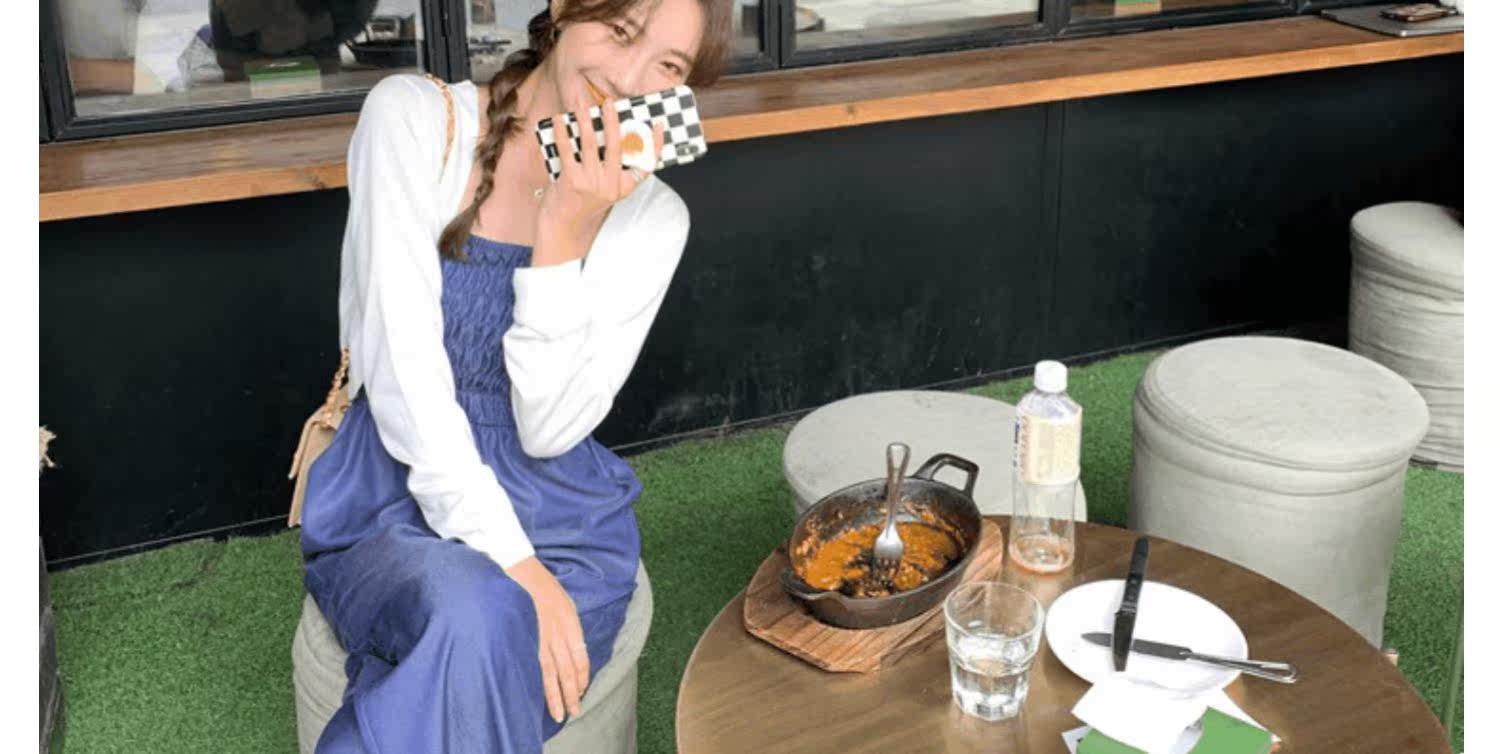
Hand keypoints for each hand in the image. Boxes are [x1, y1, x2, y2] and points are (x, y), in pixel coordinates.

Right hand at [505, 556, 588, 722]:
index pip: (581, 655)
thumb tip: (567, 641)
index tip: (582, 689)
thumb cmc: (535, 580)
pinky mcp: (527, 636)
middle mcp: (560, 629)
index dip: (583, 675)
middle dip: (573, 692)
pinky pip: (537, 664)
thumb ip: (564, 620)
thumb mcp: (560, 597)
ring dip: (558, 695)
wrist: (515, 565)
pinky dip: (543, 682)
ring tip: (561, 713)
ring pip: (554, 673)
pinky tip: (544, 694)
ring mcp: (543, 634)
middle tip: (575, 711)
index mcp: (570, 619)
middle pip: (570, 669)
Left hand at [535, 98, 666, 257]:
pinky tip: (559, 119)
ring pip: (591, 144)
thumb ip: (610, 168)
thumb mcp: (605, 189)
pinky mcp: (571, 181)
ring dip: (585, 119)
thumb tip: (607, 134)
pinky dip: (563, 132)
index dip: (655, 145)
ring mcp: (591, 183)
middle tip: (609, 103)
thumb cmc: (583, 203)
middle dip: (612, 121)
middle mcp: (610, 185)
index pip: (646, 165)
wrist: (563, 226)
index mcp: (622, 187)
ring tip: (581, 102)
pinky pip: (568, 150)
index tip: (659, 126)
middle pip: (617, 146)